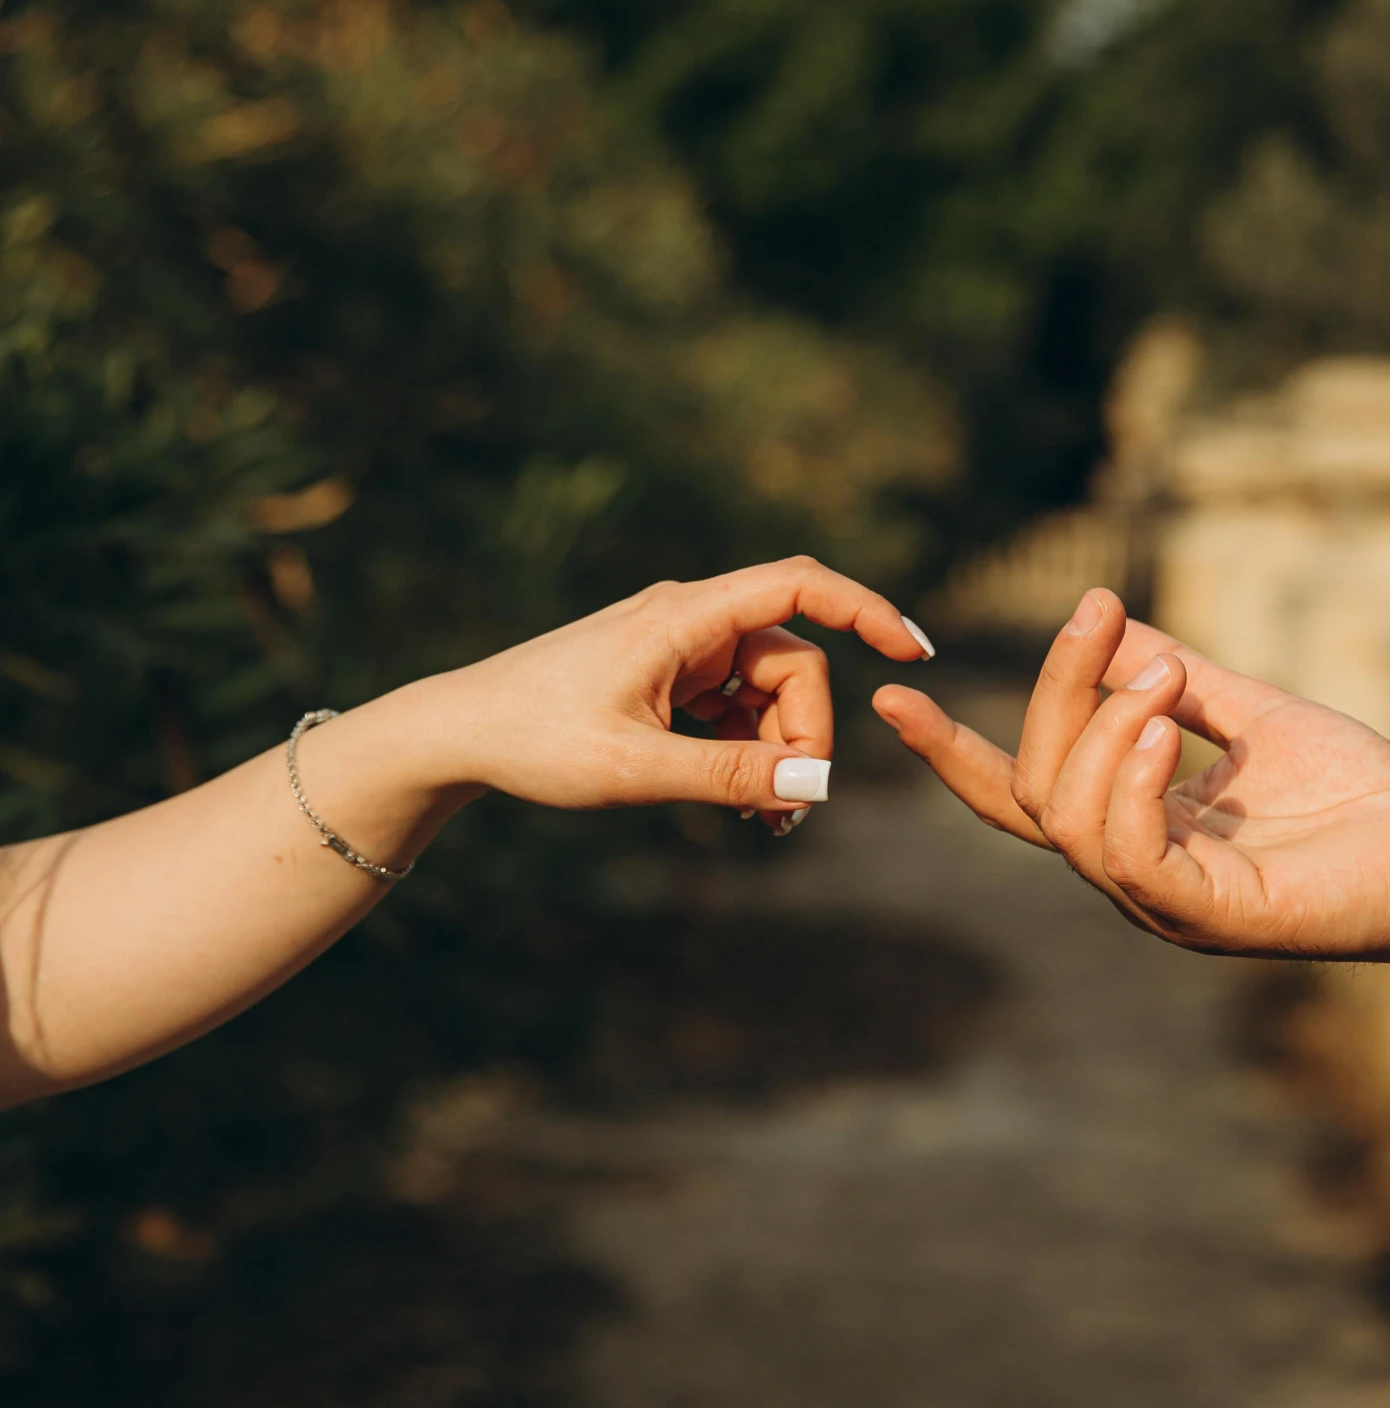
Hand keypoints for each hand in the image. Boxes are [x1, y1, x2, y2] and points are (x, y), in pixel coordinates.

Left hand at [410, 556, 932, 822]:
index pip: (800, 585)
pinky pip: (736, 710)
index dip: (866, 610)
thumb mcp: (636, 769)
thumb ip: (730, 774)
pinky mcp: (668, 680)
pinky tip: (747, 806)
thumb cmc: (534, 741)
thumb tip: (819, 783)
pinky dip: (750, 753)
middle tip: (786, 811)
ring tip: (767, 821)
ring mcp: (679, 651)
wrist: (457, 735)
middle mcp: (689, 622)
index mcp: (684, 619)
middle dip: (806, 735)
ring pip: (768, 693)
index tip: (914, 653)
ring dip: (779, 753)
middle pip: (793, 663)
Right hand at [874, 589, 1389, 999]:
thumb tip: (1110, 627)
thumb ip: (1178, 679)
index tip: (893, 692)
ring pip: (1071, 821)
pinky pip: (1131, 856)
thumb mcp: (1254, 712)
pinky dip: (1129, 785)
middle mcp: (1135, 874)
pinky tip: (1159, 728)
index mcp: (1136, 830)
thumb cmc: (1362, 795)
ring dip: (1097, 731)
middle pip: (1038, 788)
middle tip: (1096, 610)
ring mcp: (1167, 905)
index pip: (1022, 795)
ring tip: (1157, 677)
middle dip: (1052, 694)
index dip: (955, 751)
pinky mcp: (1211, 919)